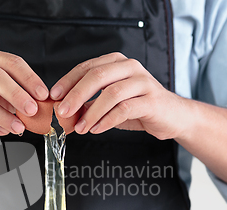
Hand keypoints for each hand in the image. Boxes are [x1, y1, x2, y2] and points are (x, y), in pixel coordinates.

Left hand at [49, 52, 188, 139]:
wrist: (172, 117)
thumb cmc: (139, 107)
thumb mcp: (110, 102)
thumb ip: (90, 101)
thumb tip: (63, 109)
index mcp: (117, 63)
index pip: (87, 67)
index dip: (68, 81)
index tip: (54, 96)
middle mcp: (130, 68)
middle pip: (97, 76)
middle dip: (76, 95)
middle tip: (62, 112)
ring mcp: (143, 82)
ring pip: (111, 93)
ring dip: (91, 112)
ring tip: (80, 127)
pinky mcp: (152, 100)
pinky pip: (125, 109)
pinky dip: (106, 121)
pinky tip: (96, 129)